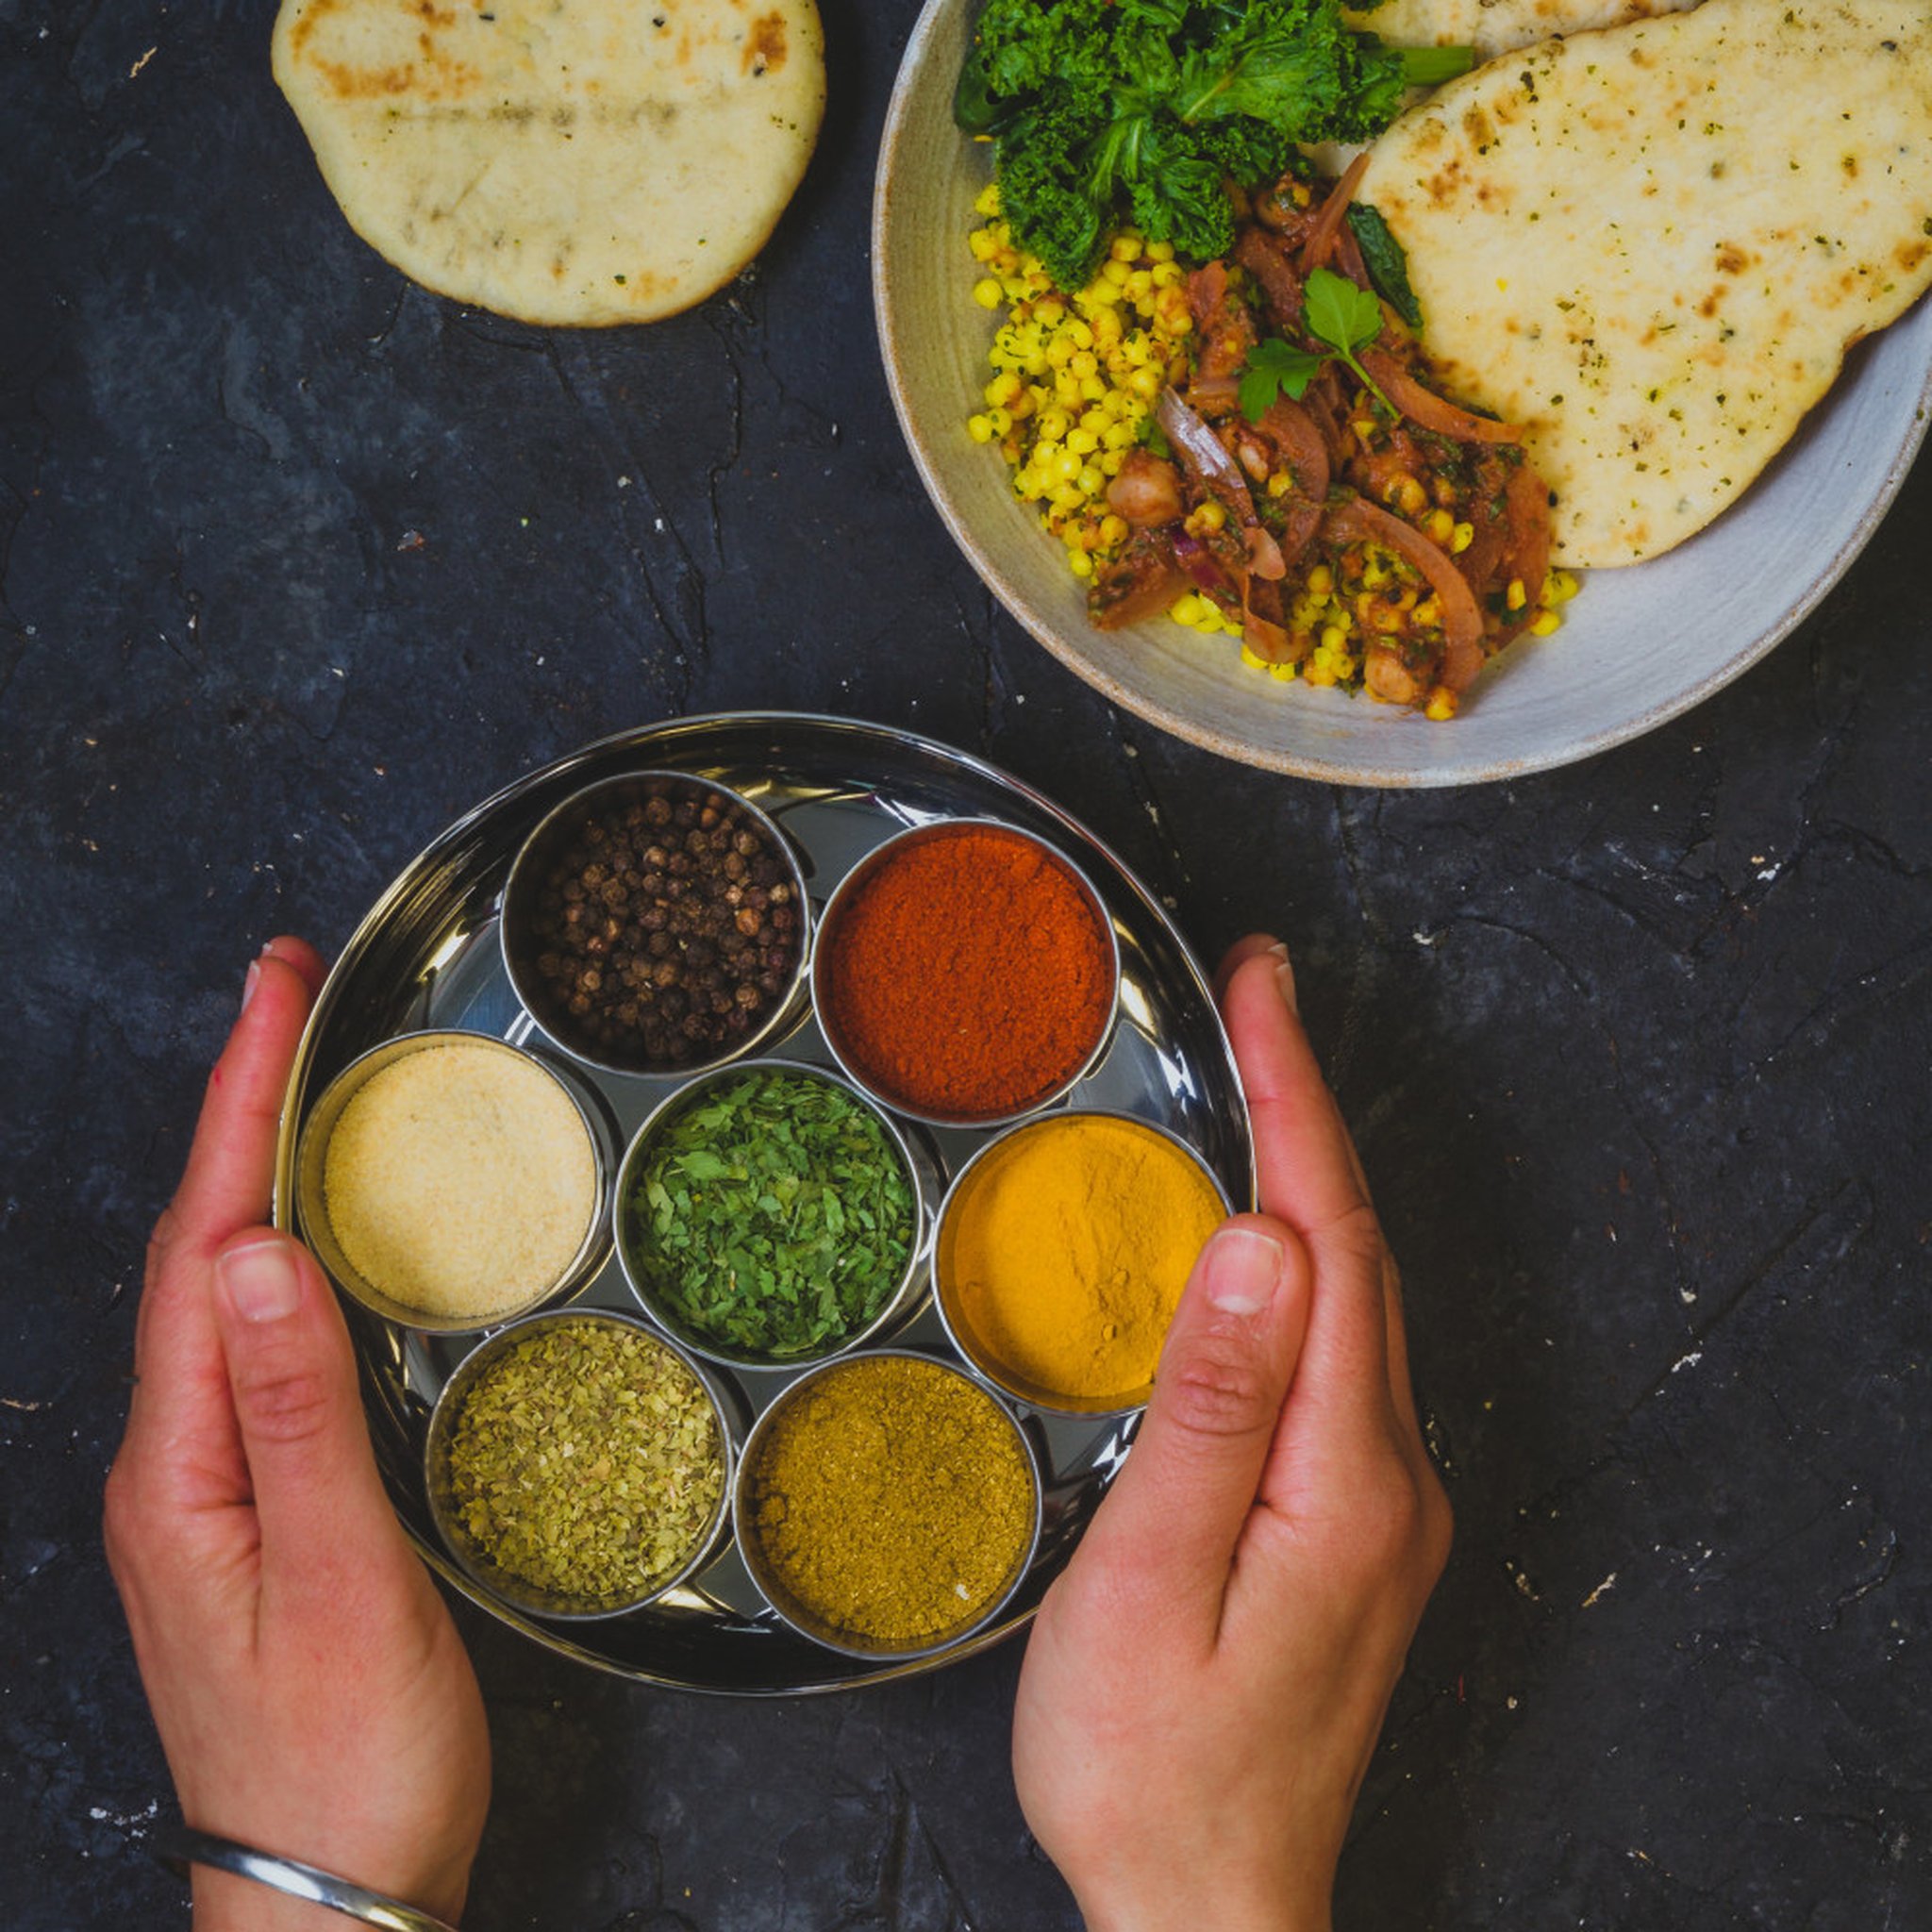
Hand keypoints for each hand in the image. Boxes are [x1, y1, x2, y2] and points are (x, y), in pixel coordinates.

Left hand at [104, 938, 490, 1930]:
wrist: (328, 1900)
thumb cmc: (344, 1760)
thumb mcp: (336, 1586)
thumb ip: (297, 1417)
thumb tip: (259, 1254)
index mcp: (180, 1466)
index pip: (203, 1243)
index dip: (239, 1103)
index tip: (275, 989)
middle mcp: (172, 1463)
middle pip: (194, 1247)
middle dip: (238, 1107)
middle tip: (292, 997)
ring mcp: (202, 1489)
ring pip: (219, 1291)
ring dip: (254, 1171)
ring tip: (301, 1083)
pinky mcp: (248, 1509)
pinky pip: (252, 1344)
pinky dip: (280, 1255)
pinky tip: (316, 1243)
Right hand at [1012, 935, 1450, 1931]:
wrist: (1209, 1910)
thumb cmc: (1153, 1768)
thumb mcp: (1152, 1586)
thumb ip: (1209, 1410)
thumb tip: (1256, 1244)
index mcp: (1344, 1476)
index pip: (1330, 1236)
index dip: (1295, 1097)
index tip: (1264, 988)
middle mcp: (1390, 1476)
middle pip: (1357, 1249)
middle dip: (1308, 1106)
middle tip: (1255, 996)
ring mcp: (1383, 1502)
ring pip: (1355, 1295)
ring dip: (1310, 1175)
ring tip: (1256, 1078)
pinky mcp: (1357, 1525)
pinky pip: (1338, 1351)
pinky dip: (1303, 1261)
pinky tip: (1262, 1237)